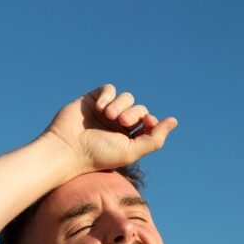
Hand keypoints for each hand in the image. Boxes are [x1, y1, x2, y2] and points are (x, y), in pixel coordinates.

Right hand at [44, 84, 177, 175]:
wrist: (68, 148)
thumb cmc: (99, 154)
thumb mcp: (132, 151)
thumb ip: (155, 138)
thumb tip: (174, 121)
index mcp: (130, 138)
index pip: (149, 123)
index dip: (151, 121)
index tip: (147, 123)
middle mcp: (119, 124)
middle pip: (139, 109)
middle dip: (134, 113)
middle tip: (122, 122)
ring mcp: (106, 111)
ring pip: (126, 97)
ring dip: (121, 105)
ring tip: (107, 116)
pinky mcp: (93, 99)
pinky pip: (110, 89)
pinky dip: (108, 95)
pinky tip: (99, 107)